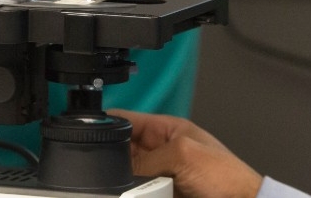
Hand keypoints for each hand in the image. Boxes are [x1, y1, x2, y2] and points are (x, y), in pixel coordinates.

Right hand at [111, 109, 262, 197]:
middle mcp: (159, 152)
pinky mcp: (161, 195)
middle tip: (102, 169)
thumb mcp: (183, 155)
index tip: (84, 132)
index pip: (126, 120)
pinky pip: (137, 193)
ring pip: (126, 178)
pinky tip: (126, 194)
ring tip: (122, 186)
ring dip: (121, 182)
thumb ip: (147, 159)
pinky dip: (131, 194)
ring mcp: (159, 177)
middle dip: (110, 159)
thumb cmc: (226, 177)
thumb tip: (121, 173)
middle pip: (121, 152)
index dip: (105, 124)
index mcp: (166, 130)